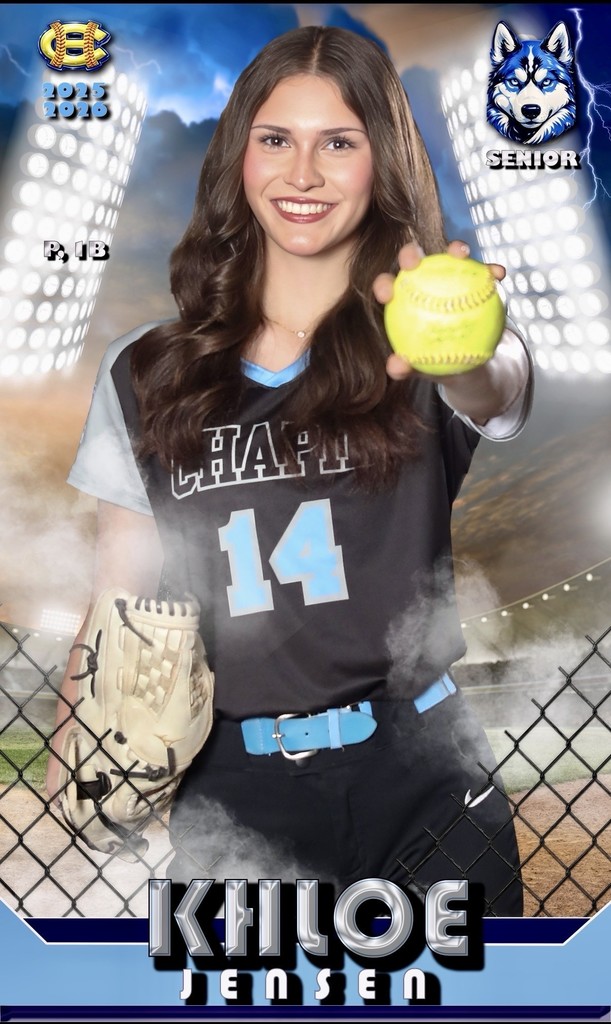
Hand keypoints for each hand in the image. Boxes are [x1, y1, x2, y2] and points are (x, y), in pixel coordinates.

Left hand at [373, 241, 505, 379]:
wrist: (471, 363)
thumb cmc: (438, 363)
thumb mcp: (424, 369)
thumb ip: (408, 368)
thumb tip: (396, 366)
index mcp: (404, 301)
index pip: (388, 289)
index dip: (383, 285)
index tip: (386, 294)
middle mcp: (424, 281)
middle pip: (412, 261)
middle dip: (409, 254)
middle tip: (414, 263)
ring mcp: (452, 276)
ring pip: (449, 257)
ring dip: (455, 249)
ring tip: (462, 254)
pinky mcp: (477, 278)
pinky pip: (485, 272)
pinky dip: (491, 271)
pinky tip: (498, 274)